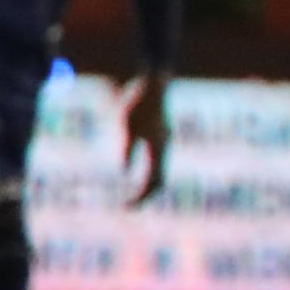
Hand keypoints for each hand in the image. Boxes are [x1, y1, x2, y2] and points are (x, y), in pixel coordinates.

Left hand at [124, 74, 170, 207]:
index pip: (153, 182)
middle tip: (129, 206)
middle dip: (145, 196)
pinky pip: (157, 162)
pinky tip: (139, 175)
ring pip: (160, 172)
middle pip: (159, 181)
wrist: (154, 83)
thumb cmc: (139, 103)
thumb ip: (128, 150)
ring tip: (134, 196)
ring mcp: (164, 142)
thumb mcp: (128, 127)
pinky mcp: (161, 136)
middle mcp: (164, 148)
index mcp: (158, 149)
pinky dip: (150, 174)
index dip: (142, 197)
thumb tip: (125, 172)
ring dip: (148, 186)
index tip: (127, 207)